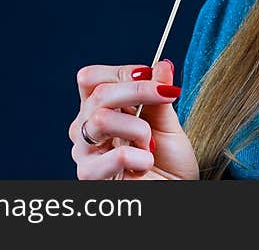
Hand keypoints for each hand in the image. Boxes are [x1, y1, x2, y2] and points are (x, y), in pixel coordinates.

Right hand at [69, 60, 199, 179]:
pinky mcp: (91, 177)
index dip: (123, 72)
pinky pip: (117, 155)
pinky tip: (145, 166)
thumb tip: (161, 65)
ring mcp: (84, 153)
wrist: (174, 192)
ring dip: (138, 128)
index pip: (91, 78)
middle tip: (167, 94)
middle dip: (138, 90)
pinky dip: (141, 158)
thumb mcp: (167, 123)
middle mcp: (84, 129)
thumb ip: (159, 95)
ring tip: (150, 145)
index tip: (155, 78)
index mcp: (97, 110)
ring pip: (101, 119)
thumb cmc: (168, 163)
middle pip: (98, 94)